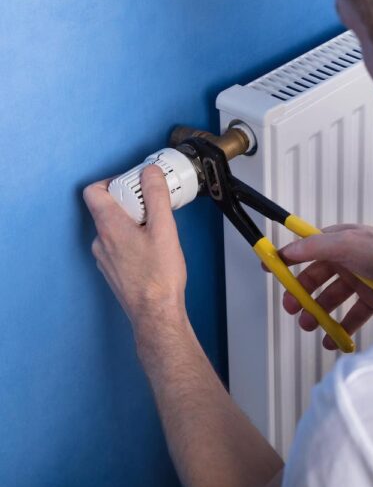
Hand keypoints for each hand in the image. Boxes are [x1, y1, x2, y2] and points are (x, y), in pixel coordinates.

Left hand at [83, 165, 187, 333]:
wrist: (155, 313)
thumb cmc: (159, 276)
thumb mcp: (164, 229)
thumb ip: (156, 196)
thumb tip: (149, 173)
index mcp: (109, 226)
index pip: (95, 190)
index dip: (114, 181)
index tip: (136, 184)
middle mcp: (100, 240)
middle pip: (107, 208)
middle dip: (131, 202)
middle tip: (154, 207)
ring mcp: (104, 257)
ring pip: (114, 227)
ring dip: (133, 222)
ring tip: (157, 230)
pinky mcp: (112, 269)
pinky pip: (118, 245)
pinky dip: (132, 239)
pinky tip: (152, 249)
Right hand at [278, 224, 372, 349]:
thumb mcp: (344, 244)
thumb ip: (312, 247)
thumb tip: (286, 249)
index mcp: (337, 242)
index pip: (305, 249)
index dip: (286, 259)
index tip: (268, 268)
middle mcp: (346, 259)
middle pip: (315, 278)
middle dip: (300, 294)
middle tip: (291, 309)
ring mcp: (359, 280)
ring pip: (331, 299)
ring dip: (318, 313)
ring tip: (310, 326)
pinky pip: (351, 315)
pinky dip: (341, 327)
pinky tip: (332, 339)